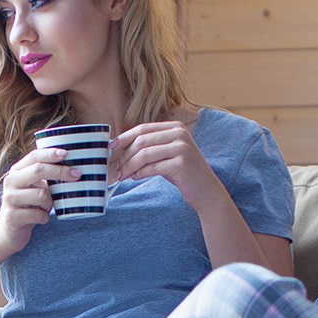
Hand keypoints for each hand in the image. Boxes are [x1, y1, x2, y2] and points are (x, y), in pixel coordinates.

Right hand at [0, 146, 80, 255]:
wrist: (8, 231)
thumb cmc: (28, 206)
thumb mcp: (35, 188)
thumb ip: (47, 176)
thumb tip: (74, 168)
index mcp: (17, 171)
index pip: (34, 156)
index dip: (50, 153)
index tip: (66, 154)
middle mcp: (10, 181)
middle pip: (38, 170)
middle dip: (60, 171)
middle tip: (77, 175)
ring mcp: (10, 199)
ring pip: (42, 195)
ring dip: (50, 203)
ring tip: (46, 208)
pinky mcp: (12, 216)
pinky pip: (38, 214)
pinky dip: (44, 217)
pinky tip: (41, 218)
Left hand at [111, 121, 230, 210]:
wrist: (206, 190)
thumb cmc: (183, 173)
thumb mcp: (167, 154)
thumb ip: (149, 147)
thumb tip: (120, 148)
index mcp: (175, 127)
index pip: (143, 128)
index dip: (124, 137)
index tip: (111, 147)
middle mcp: (180, 133)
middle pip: (141, 141)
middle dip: (125, 155)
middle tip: (115, 168)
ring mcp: (182, 147)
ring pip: (144, 154)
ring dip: (129, 166)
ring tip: (122, 175)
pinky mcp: (181, 163)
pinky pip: (152, 167)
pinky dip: (140, 173)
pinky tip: (135, 178)